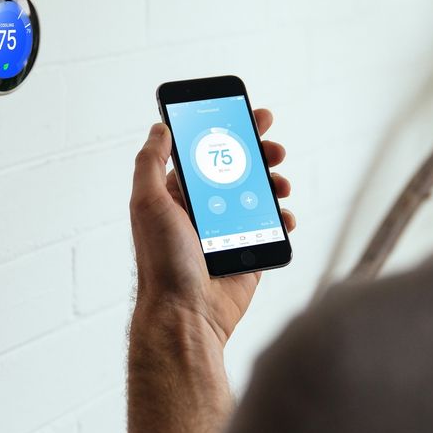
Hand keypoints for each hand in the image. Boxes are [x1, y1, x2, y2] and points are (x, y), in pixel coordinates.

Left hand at [129, 109, 294, 345]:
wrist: (186, 315)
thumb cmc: (162, 262)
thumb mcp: (147, 203)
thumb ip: (150, 162)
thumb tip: (159, 127)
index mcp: (177, 196)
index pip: (206, 154)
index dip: (230, 132)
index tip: (252, 116)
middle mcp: (203, 211)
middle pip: (238, 170)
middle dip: (260, 154)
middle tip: (275, 148)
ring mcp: (228, 232)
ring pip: (258, 195)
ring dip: (274, 183)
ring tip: (281, 184)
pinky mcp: (248, 252)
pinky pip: (271, 227)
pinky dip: (282, 217)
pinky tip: (284, 215)